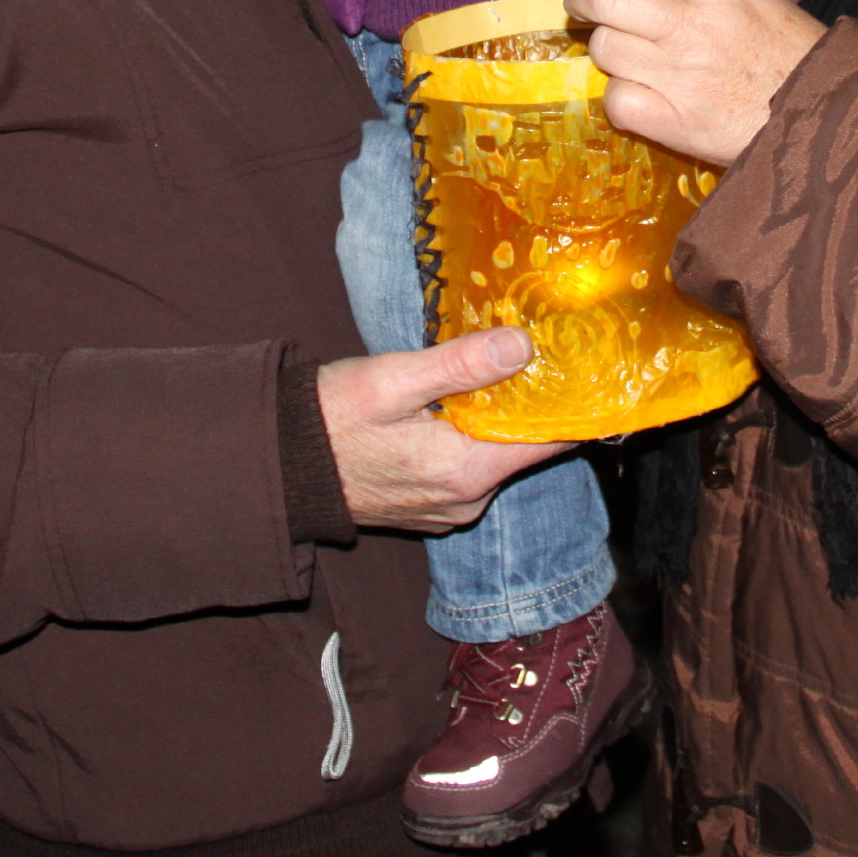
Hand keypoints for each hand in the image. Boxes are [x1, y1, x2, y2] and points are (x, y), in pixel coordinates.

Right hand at [319, 330, 564, 531]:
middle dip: (529, 403)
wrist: (278, 466)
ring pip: (495, 457)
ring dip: (497, 420)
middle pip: (522, 448)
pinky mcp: (429, 508)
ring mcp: (447, 510)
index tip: (579, 364)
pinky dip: (471, 438)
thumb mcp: (393, 380)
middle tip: (536, 350)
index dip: (566, 403)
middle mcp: (465, 501)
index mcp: (465, 472)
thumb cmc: (330, 418)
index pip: (546, 443)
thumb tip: (522, 346)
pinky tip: (459, 403)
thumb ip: (460, 365)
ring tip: (497, 369)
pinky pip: (469, 470)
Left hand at [564, 0, 826, 166]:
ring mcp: (679, 74)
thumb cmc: (793, 57)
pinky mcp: (674, 122)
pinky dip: (622, 101)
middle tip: (584, 14)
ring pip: (606, 52)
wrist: (829, 116)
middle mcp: (690, 24)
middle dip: (585, 6)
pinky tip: (644, 101)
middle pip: (605, 3)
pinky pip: (617, 101)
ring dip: (612, 59)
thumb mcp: (752, 0)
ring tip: (636, 66)